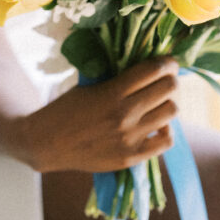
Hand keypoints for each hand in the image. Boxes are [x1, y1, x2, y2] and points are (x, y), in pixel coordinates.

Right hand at [18, 58, 179, 173]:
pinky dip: (165, 131)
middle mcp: (124, 114)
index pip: (154, 69)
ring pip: (172, 112)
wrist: (47, 143)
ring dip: (168, 103)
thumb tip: (149, 67)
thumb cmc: (67, 108)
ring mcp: (129, 137)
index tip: (168, 62)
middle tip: (164, 82)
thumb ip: (119, 78)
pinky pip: (166, 141)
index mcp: (113, 91)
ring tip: (158, 104)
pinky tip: (155, 126)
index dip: (168, 63)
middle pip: (169, 88)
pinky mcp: (131, 157)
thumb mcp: (91, 85)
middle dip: (170, 80)